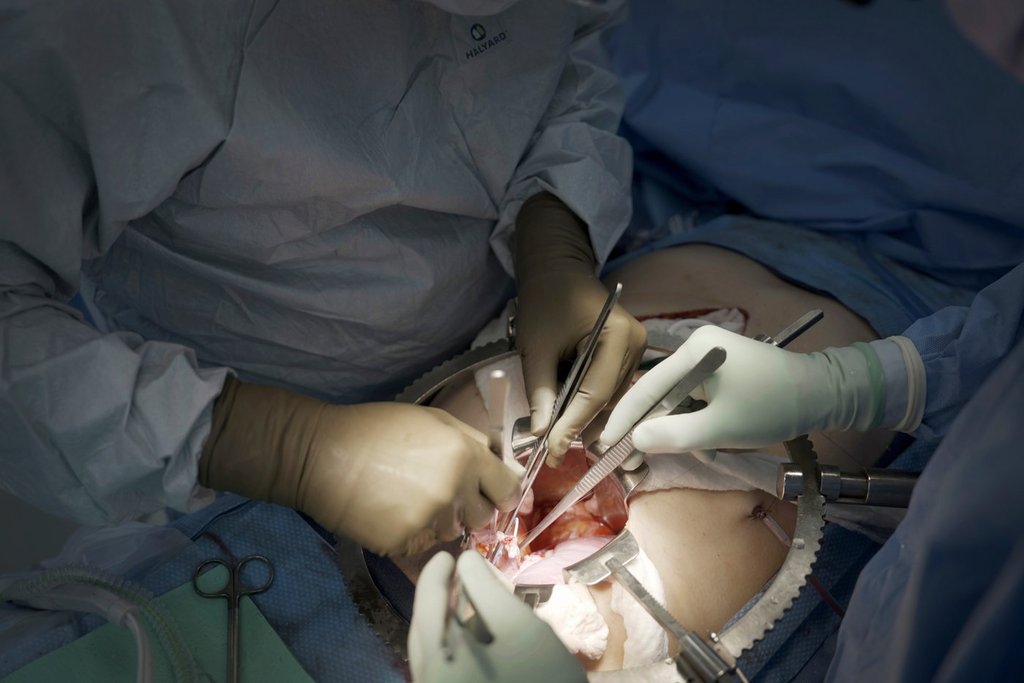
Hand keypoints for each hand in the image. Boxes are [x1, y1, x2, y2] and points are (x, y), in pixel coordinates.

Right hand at [199, 377, 521, 555]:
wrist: (321, 455)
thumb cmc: (376, 430)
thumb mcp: (433, 420)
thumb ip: (471, 442)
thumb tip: (499, 463)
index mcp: (465, 455)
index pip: (509, 489)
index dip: (502, 492)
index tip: (493, 493)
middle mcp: (453, 490)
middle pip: (484, 516)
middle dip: (470, 507)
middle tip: (442, 492)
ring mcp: (429, 520)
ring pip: (453, 532)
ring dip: (440, 521)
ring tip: (409, 499)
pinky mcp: (404, 542)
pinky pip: (424, 544)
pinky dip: (413, 532)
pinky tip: (391, 511)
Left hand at [409, 550, 585, 682]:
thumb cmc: (542, 681)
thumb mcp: (520, 627)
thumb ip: (487, 589)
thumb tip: (466, 562)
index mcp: (435, 664)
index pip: (427, 607)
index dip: (435, 576)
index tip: (449, 554)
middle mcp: (429, 682)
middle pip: (425, 632)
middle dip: (440, 599)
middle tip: (456, 573)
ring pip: (436, 652)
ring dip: (450, 623)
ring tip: (471, 600)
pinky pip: (448, 668)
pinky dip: (459, 646)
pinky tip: (480, 635)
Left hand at [514, 192, 645, 465]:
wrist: (557, 271)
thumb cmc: (544, 301)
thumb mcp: (536, 347)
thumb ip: (540, 390)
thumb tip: (541, 434)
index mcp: (617, 335)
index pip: (597, 392)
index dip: (574, 424)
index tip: (553, 451)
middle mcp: (636, 344)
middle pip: (609, 400)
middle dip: (581, 427)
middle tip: (554, 454)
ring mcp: (636, 350)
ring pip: (612, 400)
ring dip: (586, 420)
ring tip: (559, 440)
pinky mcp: (628, 355)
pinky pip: (611, 389)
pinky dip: (590, 405)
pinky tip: (571, 419)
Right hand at [601, 325, 921, 452]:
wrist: (823, 395)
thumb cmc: (771, 407)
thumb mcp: (720, 427)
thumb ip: (674, 435)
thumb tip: (636, 439)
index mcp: (693, 349)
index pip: (646, 386)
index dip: (624, 417)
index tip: (605, 443)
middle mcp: (697, 347)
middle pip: (659, 392)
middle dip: (647, 427)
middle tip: (628, 458)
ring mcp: (710, 359)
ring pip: (677, 400)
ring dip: (674, 429)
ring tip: (670, 457)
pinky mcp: (722, 372)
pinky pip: (695, 400)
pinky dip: (693, 423)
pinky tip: (702, 445)